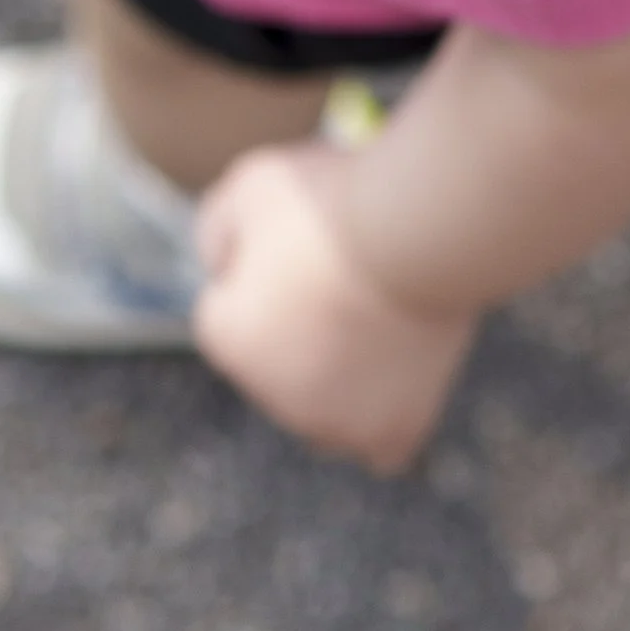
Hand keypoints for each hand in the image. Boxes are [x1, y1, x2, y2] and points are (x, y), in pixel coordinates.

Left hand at [192, 139, 474, 471]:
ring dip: (332, 378)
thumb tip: (218, 266)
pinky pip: (377, 447)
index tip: (295, 238)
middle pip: (275, 365)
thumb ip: (215, 228)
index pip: (225, 312)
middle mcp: (272, 398)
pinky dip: (380, 420)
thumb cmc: (332, 204)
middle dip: (294, 327)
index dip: (257, 264)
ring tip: (371, 315)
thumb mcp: (250, 183)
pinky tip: (389, 381)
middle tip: (339, 270)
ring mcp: (335, 423)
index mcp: (227, 340)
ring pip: (320, 411)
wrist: (414, 231)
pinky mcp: (393, 430)